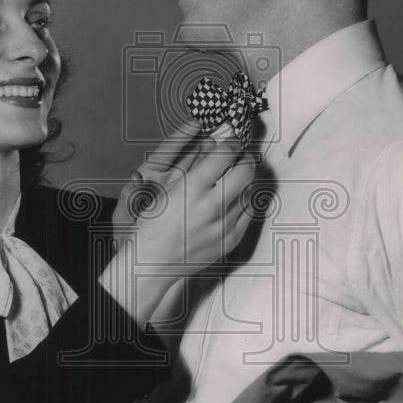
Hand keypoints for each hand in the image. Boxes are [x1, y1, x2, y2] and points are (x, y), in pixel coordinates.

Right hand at [102, 129, 255, 325]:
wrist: (152, 262)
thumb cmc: (154, 223)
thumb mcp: (167, 187)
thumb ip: (194, 163)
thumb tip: (214, 141)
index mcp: (191, 188)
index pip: (225, 154)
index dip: (232, 142)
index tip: (232, 139)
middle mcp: (210, 206)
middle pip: (245, 170)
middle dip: (246, 158)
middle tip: (241, 155)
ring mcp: (223, 226)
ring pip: (250, 191)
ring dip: (247, 179)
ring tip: (238, 175)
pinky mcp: (230, 240)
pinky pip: (249, 213)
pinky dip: (246, 201)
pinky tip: (237, 197)